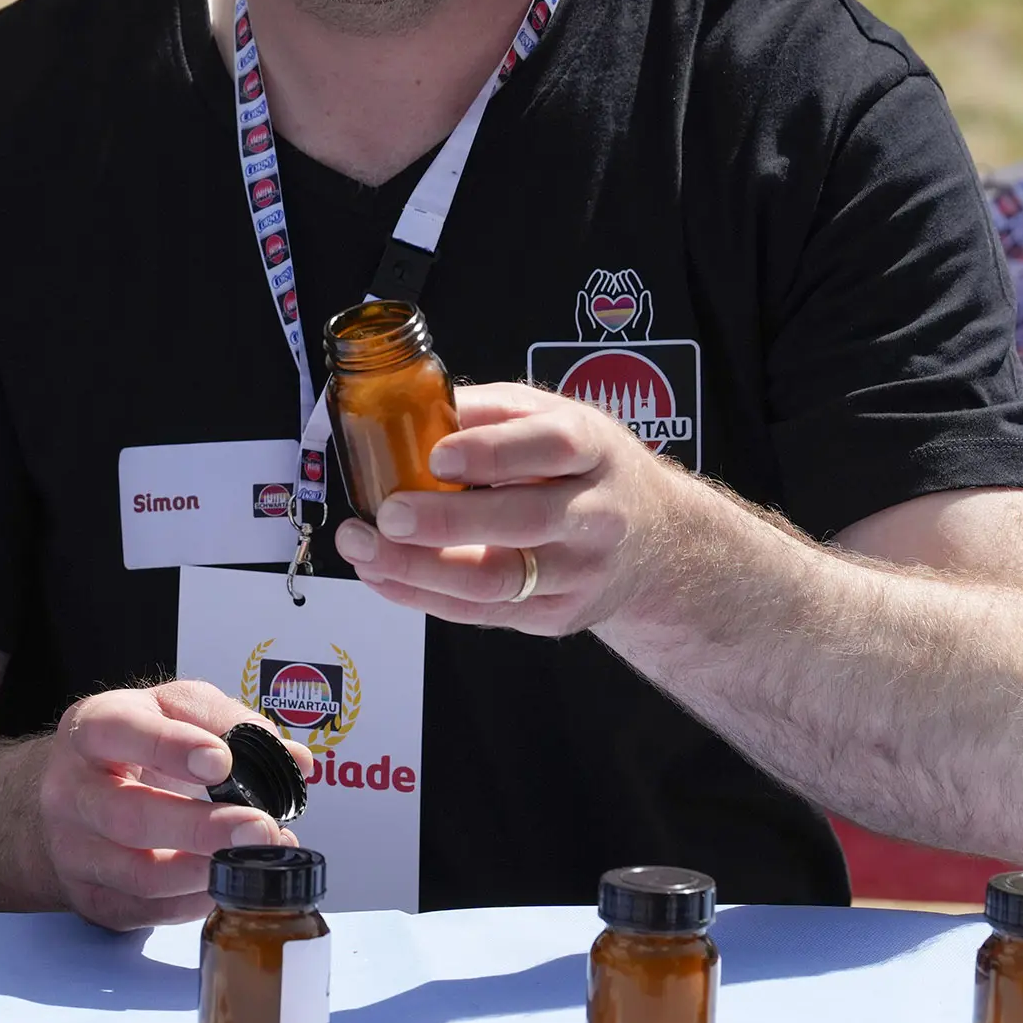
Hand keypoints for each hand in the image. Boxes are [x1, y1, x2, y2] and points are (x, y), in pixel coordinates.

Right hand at [35, 680, 306, 930]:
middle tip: (258, 828)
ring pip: (137, 874)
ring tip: (253, 859)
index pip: (119, 732)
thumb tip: (293, 759)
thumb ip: (229, 721)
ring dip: (203, 873)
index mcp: (91, 728)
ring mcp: (73, 849)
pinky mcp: (88, 896)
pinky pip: (142, 910)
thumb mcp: (172, 707)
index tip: (222, 761)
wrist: (72, 790)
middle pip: (128, 817)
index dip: (171, 748)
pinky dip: (191, 903)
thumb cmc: (132, 741)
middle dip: (199, 829)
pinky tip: (226, 885)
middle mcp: (71, 791)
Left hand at [333, 381, 689, 635]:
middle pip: (524, 522)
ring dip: (421, 569)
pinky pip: (483, 613)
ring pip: (498, 581)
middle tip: (387, 513)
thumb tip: (412, 406)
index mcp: (593, 450)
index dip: (493, 453)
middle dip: (448, 522)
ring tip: (366, 548)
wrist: (656, 541)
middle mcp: (595, 514)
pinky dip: (425, 596)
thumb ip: (489, 412)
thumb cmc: (589, 468)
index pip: (552, 447)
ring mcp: (579, 573)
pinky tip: (384, 576)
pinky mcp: (557, 615)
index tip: (437, 456)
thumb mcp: (554, 417)